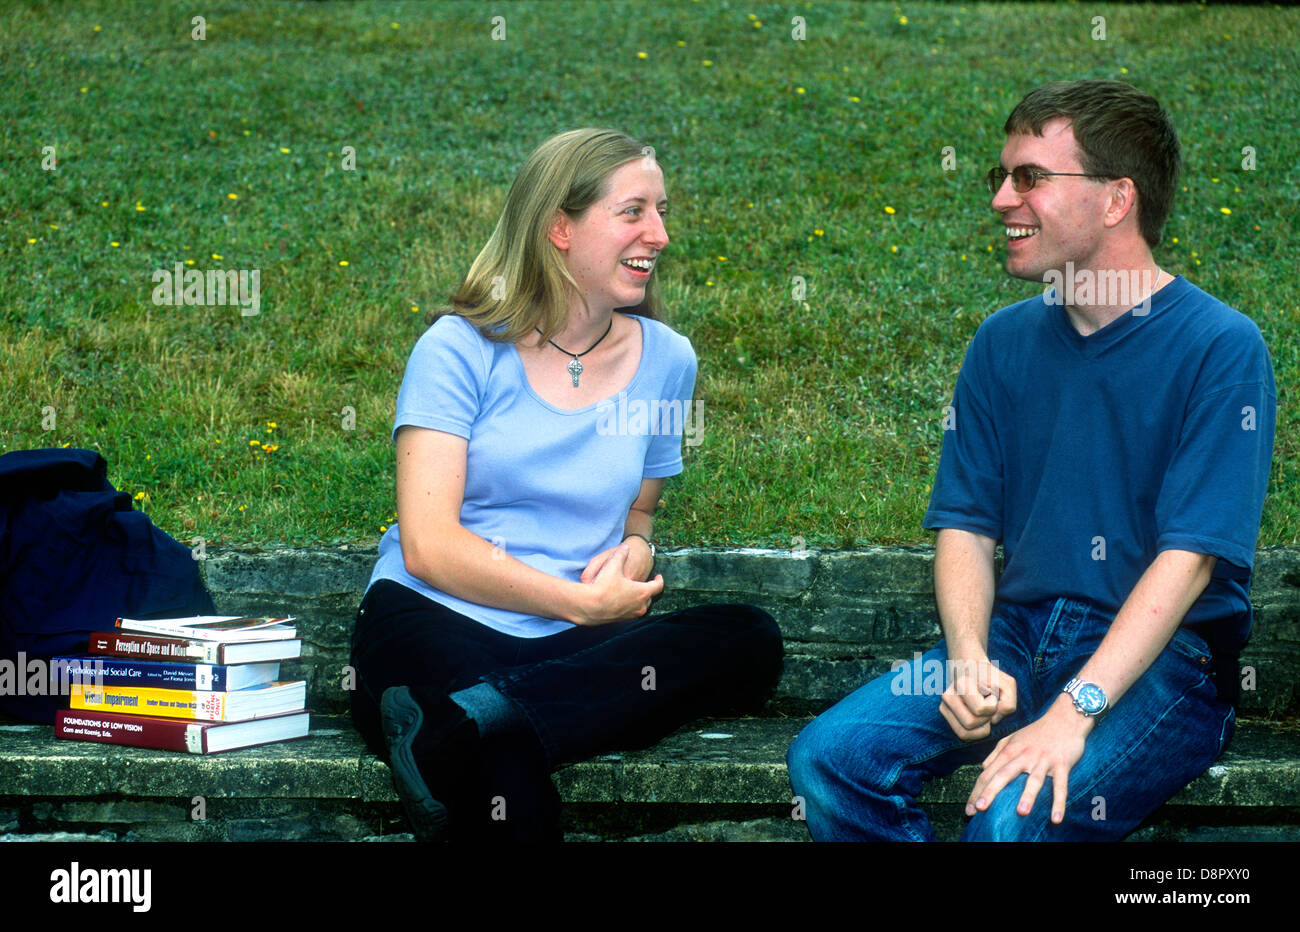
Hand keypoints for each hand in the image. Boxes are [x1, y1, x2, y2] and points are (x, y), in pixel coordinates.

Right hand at [575, 545, 662, 624]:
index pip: (658, 586)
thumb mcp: (612, 565)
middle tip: (647, 583)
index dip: (659, 580)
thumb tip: (625, 547)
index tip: (658, 576)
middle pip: (649, 598)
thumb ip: (621, 554)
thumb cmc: (603, 586)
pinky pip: (631, 612)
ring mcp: (631, 615)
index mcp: (642, 592)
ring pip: (641, 606)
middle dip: (648, 590)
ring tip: (634, 592)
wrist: (588, 607)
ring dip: (640, 599)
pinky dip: (631, 605)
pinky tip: (622, 600)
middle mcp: (640, 606)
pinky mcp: (622, 621)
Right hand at [939, 656, 1016, 740]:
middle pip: (970, 723)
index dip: (992, 707)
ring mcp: (944, 706)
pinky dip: (975, 733)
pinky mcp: (946, 715)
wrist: (972, 669)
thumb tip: (994, 720)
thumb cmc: (991, 678)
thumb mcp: (1007, 684)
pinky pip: (962, 734)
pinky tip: (979, 720)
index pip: (979, 709)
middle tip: (989, 707)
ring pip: (964, 732)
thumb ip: (1008, 702)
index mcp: (962, 683)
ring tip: (984, 714)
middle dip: (986, 719)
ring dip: (980, 727)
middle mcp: (948, 695)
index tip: (992, 696)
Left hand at [965, 695, 1092, 824]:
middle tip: (980, 808)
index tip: (969, 808)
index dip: (978, 790)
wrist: (1065, 718)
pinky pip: (1061, 786)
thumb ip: (997, 753)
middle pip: (1004, 775)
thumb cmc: (1037, 732)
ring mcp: (1043, 760)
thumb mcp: (1013, 738)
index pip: (989, 773)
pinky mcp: (1062, 764)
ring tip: (1020, 813)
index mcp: (1010, 750)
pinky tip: (1056, 819)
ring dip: (1028, 796)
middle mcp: (1024, 755)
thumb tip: (983, 769)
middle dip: (991, 792)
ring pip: (1034, 780)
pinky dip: (1059, 802)